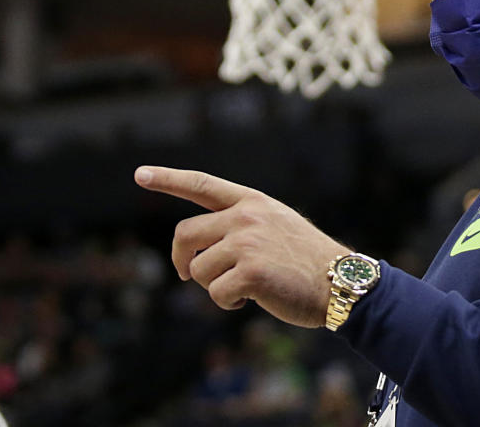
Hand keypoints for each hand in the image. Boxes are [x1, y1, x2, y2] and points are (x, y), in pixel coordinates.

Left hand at [134, 166, 349, 327]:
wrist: (339, 281)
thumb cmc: (307, 261)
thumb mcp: (277, 227)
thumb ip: (241, 226)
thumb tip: (200, 251)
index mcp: (252, 202)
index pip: (202, 185)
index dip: (168, 179)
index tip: (140, 174)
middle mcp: (246, 216)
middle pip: (185, 235)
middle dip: (182, 260)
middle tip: (187, 274)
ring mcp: (247, 242)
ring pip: (198, 270)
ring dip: (214, 287)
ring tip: (246, 288)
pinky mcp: (250, 271)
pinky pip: (215, 294)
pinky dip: (228, 303)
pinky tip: (252, 299)